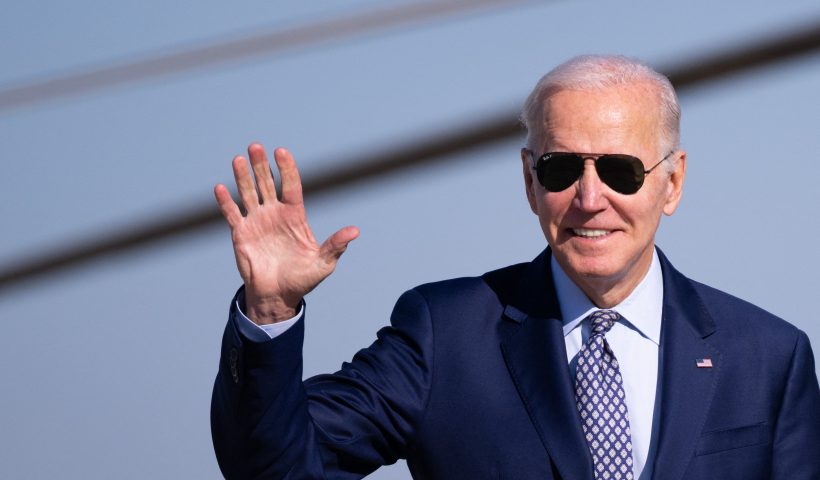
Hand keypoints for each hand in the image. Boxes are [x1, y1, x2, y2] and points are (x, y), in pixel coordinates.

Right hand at [214, 144, 358, 323]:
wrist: (278, 296)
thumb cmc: (303, 279)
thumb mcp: (324, 263)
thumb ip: (336, 245)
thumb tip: (355, 231)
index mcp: (294, 216)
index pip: (290, 186)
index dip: (286, 169)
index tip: (281, 152)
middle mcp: (274, 213)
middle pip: (267, 183)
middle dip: (261, 165)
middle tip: (256, 146)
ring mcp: (256, 221)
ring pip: (248, 193)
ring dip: (242, 176)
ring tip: (239, 158)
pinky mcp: (240, 233)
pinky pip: (232, 213)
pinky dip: (225, 201)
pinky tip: (220, 188)